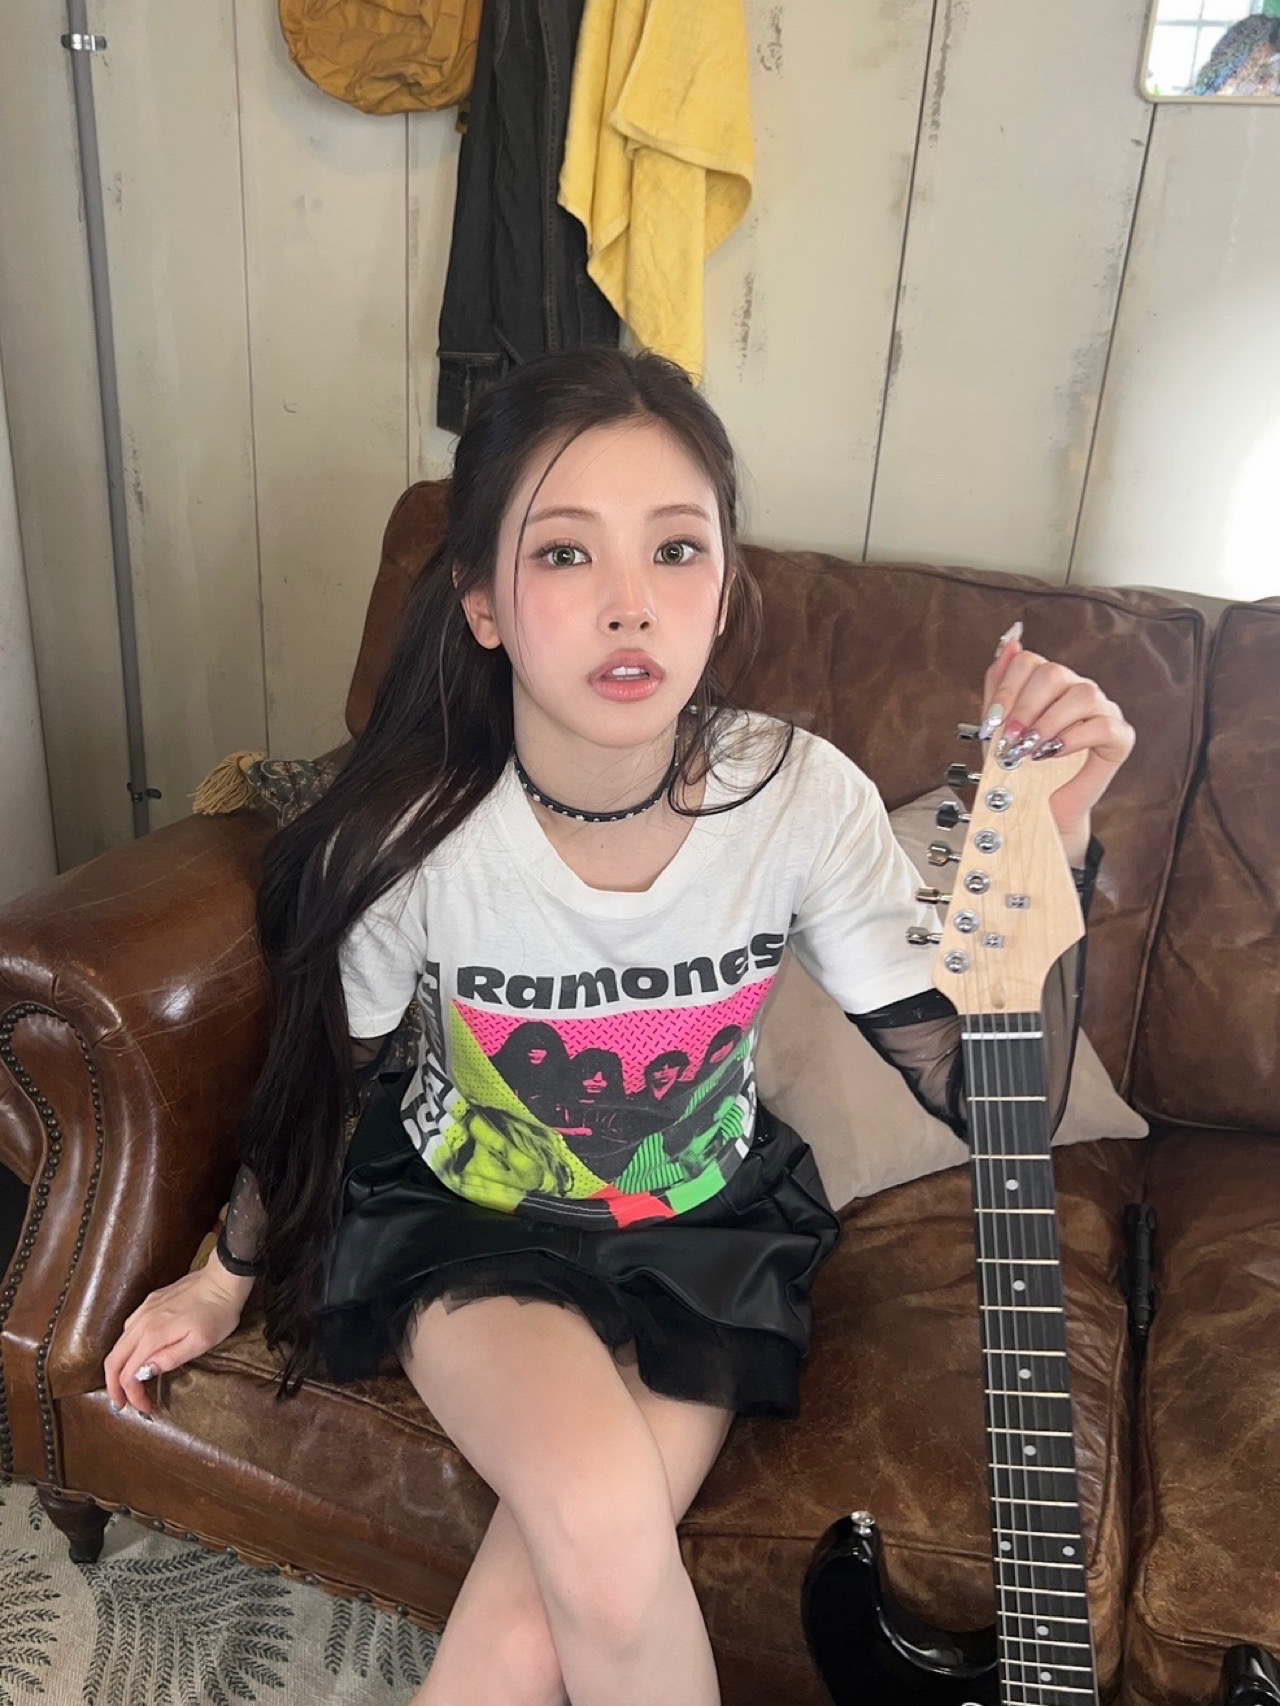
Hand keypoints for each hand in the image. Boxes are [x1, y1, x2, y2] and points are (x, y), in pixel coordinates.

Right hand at [103, 1255, 253, 1417]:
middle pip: (113, 1359)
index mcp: (152, 1335)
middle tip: (122, 1404)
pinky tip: (135, 1354)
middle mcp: (141, 1322)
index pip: (129, 1374)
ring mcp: (144, 1310)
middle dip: (113, 1386)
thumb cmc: (217, 1313)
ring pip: (118, 1344)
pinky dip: (124, 1348)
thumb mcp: (199, 1343)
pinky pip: (127, 1328)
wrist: (224, 1278)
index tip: (145, 1408)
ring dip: (117, 1367)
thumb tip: (143, 1373)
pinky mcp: (150, 1302)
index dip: (133, 1396)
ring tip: (127, 1384)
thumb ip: (169, 1359)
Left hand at [979, 623, 1134, 865]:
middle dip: (1024, 708)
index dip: (1007, 690)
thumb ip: (999, 683)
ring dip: (1048, 723)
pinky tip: (1052, 754)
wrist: (1038, 809)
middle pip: (1054, 673)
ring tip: (1030, 749)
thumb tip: (1009, 642)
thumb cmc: (1020, 769)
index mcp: (1050, 683)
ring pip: (1082, 694)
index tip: (992, 723)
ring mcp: (1103, 710)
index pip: (1029, 661)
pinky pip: (1103, 725)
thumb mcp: (999, 726)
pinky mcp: (1120, 737)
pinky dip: (1072, 739)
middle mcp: (1078, 689)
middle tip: (1011, 740)